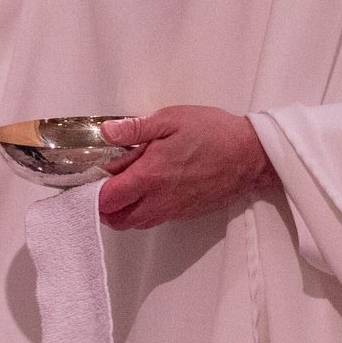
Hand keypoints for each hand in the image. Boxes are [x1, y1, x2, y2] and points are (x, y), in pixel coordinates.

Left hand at [96, 106, 279, 230]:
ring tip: (123, 187)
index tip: (91, 176)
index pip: (108, 199)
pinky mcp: (185, 214)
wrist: (250, 155)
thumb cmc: (212, 132)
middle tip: (103, 183)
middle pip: (117, 219)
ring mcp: (173, 210)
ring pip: (135, 223)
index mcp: (150, 176)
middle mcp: (158, 200)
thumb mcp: (170, 119)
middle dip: (104, 206)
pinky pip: (154, 220)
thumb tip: (106, 133)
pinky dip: (142, 212)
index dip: (92, 191)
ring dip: (122, 211)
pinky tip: (147, 190)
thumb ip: (135, 129)